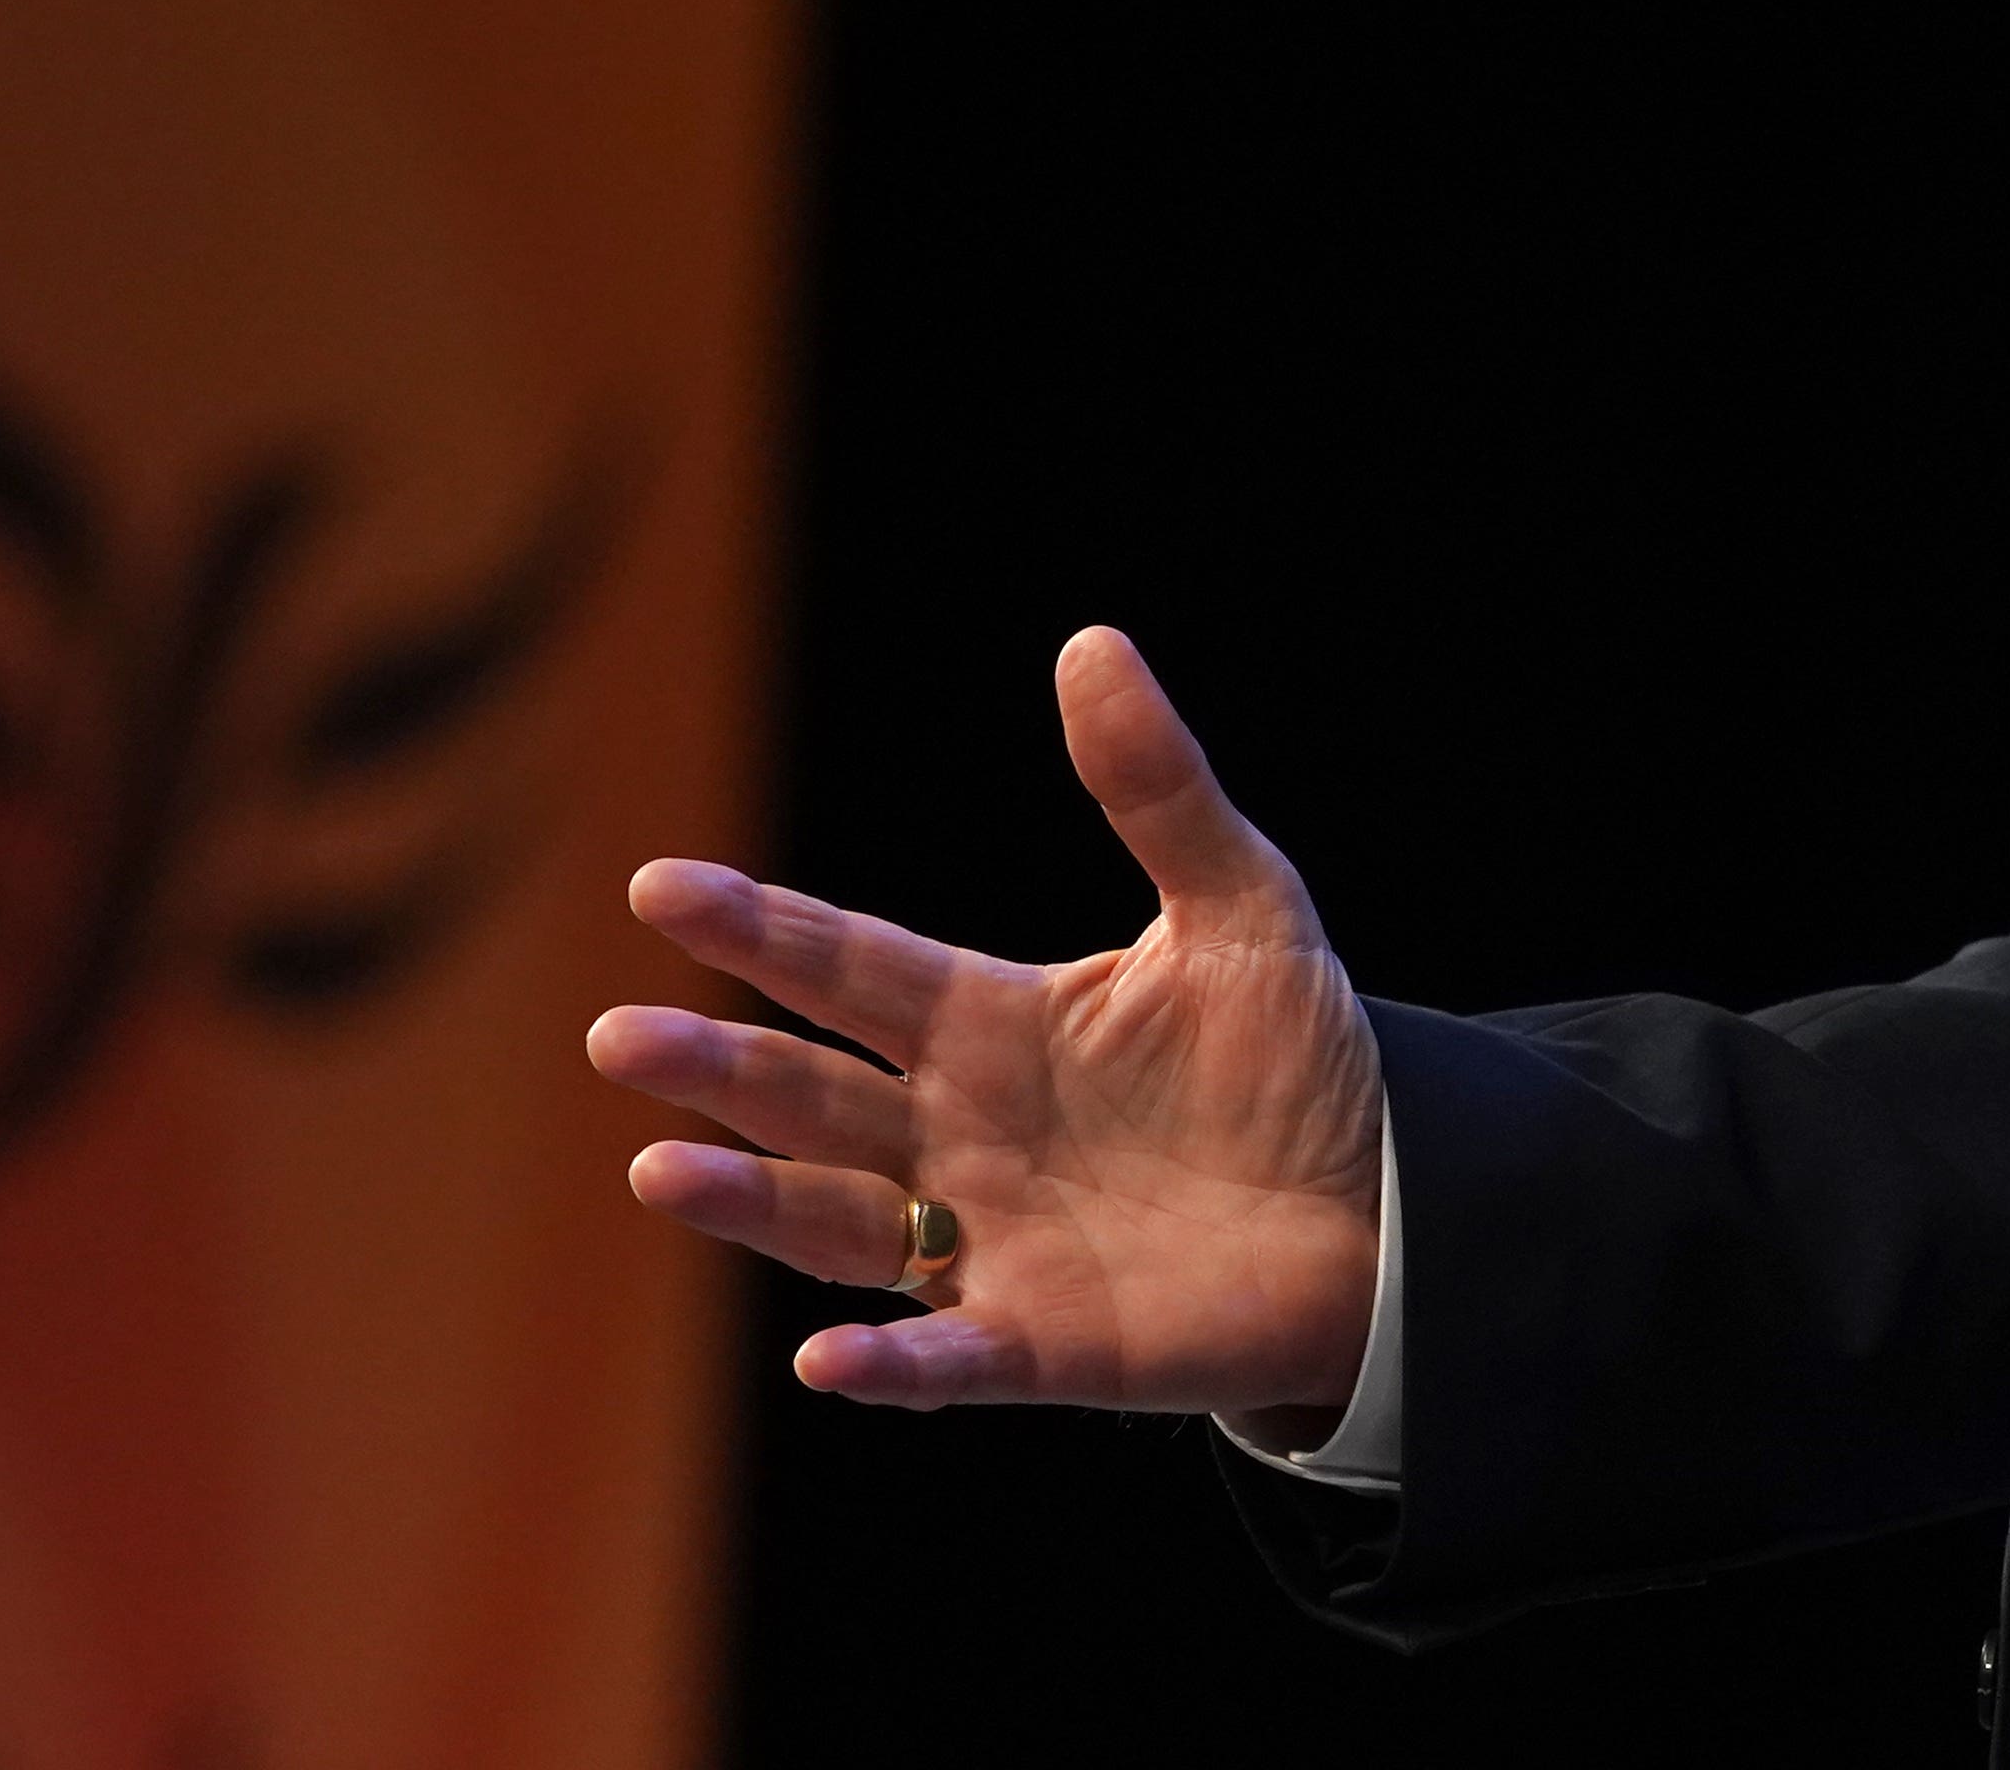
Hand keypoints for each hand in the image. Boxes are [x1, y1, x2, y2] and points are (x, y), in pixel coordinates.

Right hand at [587, 625, 1387, 1429]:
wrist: (1391, 1213)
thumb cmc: (1300, 1060)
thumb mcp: (1241, 906)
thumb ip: (1158, 787)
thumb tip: (1091, 641)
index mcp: (992, 1024)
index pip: (850, 967)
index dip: (758, 928)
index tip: (658, 886)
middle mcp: (963, 1134)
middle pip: (811, 1094)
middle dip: (716, 1065)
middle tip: (618, 1036)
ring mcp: (992, 1245)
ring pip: (840, 1224)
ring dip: (753, 1202)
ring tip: (661, 1169)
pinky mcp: (1049, 1344)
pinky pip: (951, 1360)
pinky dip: (891, 1368)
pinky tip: (826, 1362)